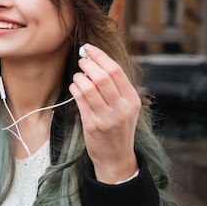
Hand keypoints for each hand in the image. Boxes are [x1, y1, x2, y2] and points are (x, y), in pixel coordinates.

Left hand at [68, 43, 138, 183]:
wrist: (116, 158)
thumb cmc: (118, 128)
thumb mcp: (126, 107)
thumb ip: (116, 87)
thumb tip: (98, 60)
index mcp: (132, 100)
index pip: (116, 71)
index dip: (100, 56)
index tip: (89, 48)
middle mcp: (121, 108)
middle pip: (102, 77)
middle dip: (88, 64)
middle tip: (81, 59)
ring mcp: (107, 118)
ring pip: (89, 87)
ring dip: (79, 76)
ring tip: (78, 76)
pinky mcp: (93, 125)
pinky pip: (80, 100)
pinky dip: (75, 88)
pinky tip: (74, 86)